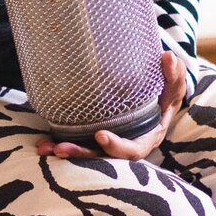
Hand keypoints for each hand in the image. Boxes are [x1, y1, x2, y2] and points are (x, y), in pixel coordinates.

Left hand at [35, 50, 188, 162]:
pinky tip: (42, 142)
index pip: (131, 149)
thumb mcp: (172, 89)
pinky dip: (59, 143)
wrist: (154, 104)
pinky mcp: (94, 139)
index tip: (100, 135)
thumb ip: (173, 76)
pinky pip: (77, 144)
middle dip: (81, 153)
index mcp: (145, 139)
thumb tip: (168, 57)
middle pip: (102, 157)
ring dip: (66, 151)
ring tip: (45, 148)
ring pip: (86, 153)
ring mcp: (108, 145)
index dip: (116, 146)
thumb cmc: (164, 98)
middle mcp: (124, 146)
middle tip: (61, 148)